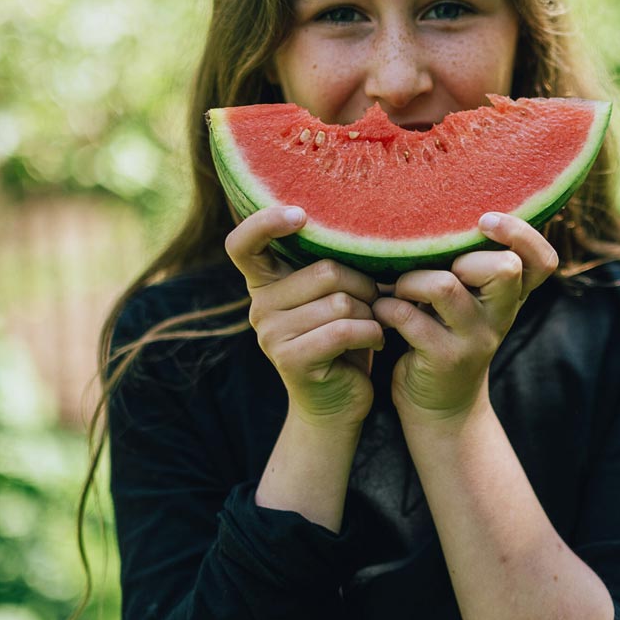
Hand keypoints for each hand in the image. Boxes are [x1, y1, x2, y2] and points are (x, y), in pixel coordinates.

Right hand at [225, 206, 382, 428]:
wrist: (337, 404)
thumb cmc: (342, 340)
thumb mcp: (331, 297)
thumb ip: (329, 266)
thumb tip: (362, 227)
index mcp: (265, 283)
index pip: (242, 244)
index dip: (265, 222)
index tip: (301, 215)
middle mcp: (259, 306)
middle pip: (324, 270)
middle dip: (363, 285)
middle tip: (373, 303)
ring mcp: (270, 335)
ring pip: (340, 302)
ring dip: (369, 313)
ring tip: (372, 326)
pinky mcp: (290, 360)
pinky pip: (344, 330)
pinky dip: (372, 333)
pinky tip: (377, 341)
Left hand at [373, 213, 558, 425]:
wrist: (439, 407)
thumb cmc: (445, 336)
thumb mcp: (467, 303)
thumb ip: (468, 266)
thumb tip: (430, 207)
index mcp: (511, 297)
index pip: (542, 261)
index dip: (521, 234)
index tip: (484, 221)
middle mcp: (502, 316)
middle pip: (504, 268)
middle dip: (460, 255)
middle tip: (434, 267)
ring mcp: (476, 340)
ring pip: (445, 286)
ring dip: (411, 280)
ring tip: (396, 288)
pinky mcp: (445, 359)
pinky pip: (409, 318)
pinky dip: (387, 308)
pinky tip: (381, 311)